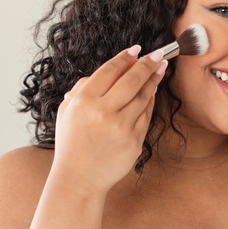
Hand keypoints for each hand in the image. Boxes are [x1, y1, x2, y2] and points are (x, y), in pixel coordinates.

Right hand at [50, 45, 167, 194]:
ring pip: (143, 96)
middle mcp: (103, 112)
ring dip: (153, 80)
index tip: (136, 49)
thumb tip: (113, 70)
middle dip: (147, 63)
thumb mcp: (67, 111)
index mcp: (83, 101)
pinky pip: (146, 115)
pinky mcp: (134, 141)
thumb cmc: (72, 143)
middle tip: (158, 54)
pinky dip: (150, 101)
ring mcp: (121, 127)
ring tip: (160, 69)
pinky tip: (153, 92)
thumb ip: (84, 88)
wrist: (78, 179)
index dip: (125, 57)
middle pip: (132, 79)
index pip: (110, 71)